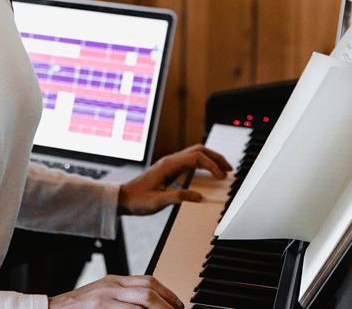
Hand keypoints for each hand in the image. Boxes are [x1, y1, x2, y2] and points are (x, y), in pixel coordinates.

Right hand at [48, 275, 183, 308]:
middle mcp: (110, 286)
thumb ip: (122, 298)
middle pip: (149, 290)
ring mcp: (104, 297)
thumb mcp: (100, 296)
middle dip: (168, 304)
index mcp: (113, 281)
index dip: (168, 293)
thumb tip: (147, 305)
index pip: (148, 280)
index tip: (178, 305)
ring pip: (142, 301)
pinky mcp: (97, 308)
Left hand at [118, 144, 232, 214]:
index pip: (197, 158)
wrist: (122, 199)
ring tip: (221, 170)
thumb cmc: (137, 200)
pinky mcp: (168, 169)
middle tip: (228, 168)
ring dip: (209, 159)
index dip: (212, 165)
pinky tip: (206, 173)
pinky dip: (201, 164)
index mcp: (168, 165)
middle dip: (215, 158)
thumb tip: (198, 196)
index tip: (221, 176)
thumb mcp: (158, 202)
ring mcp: (169, 164)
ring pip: (194, 154)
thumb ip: (179, 198)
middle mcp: (169, 161)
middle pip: (198, 150)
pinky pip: (189, 161)